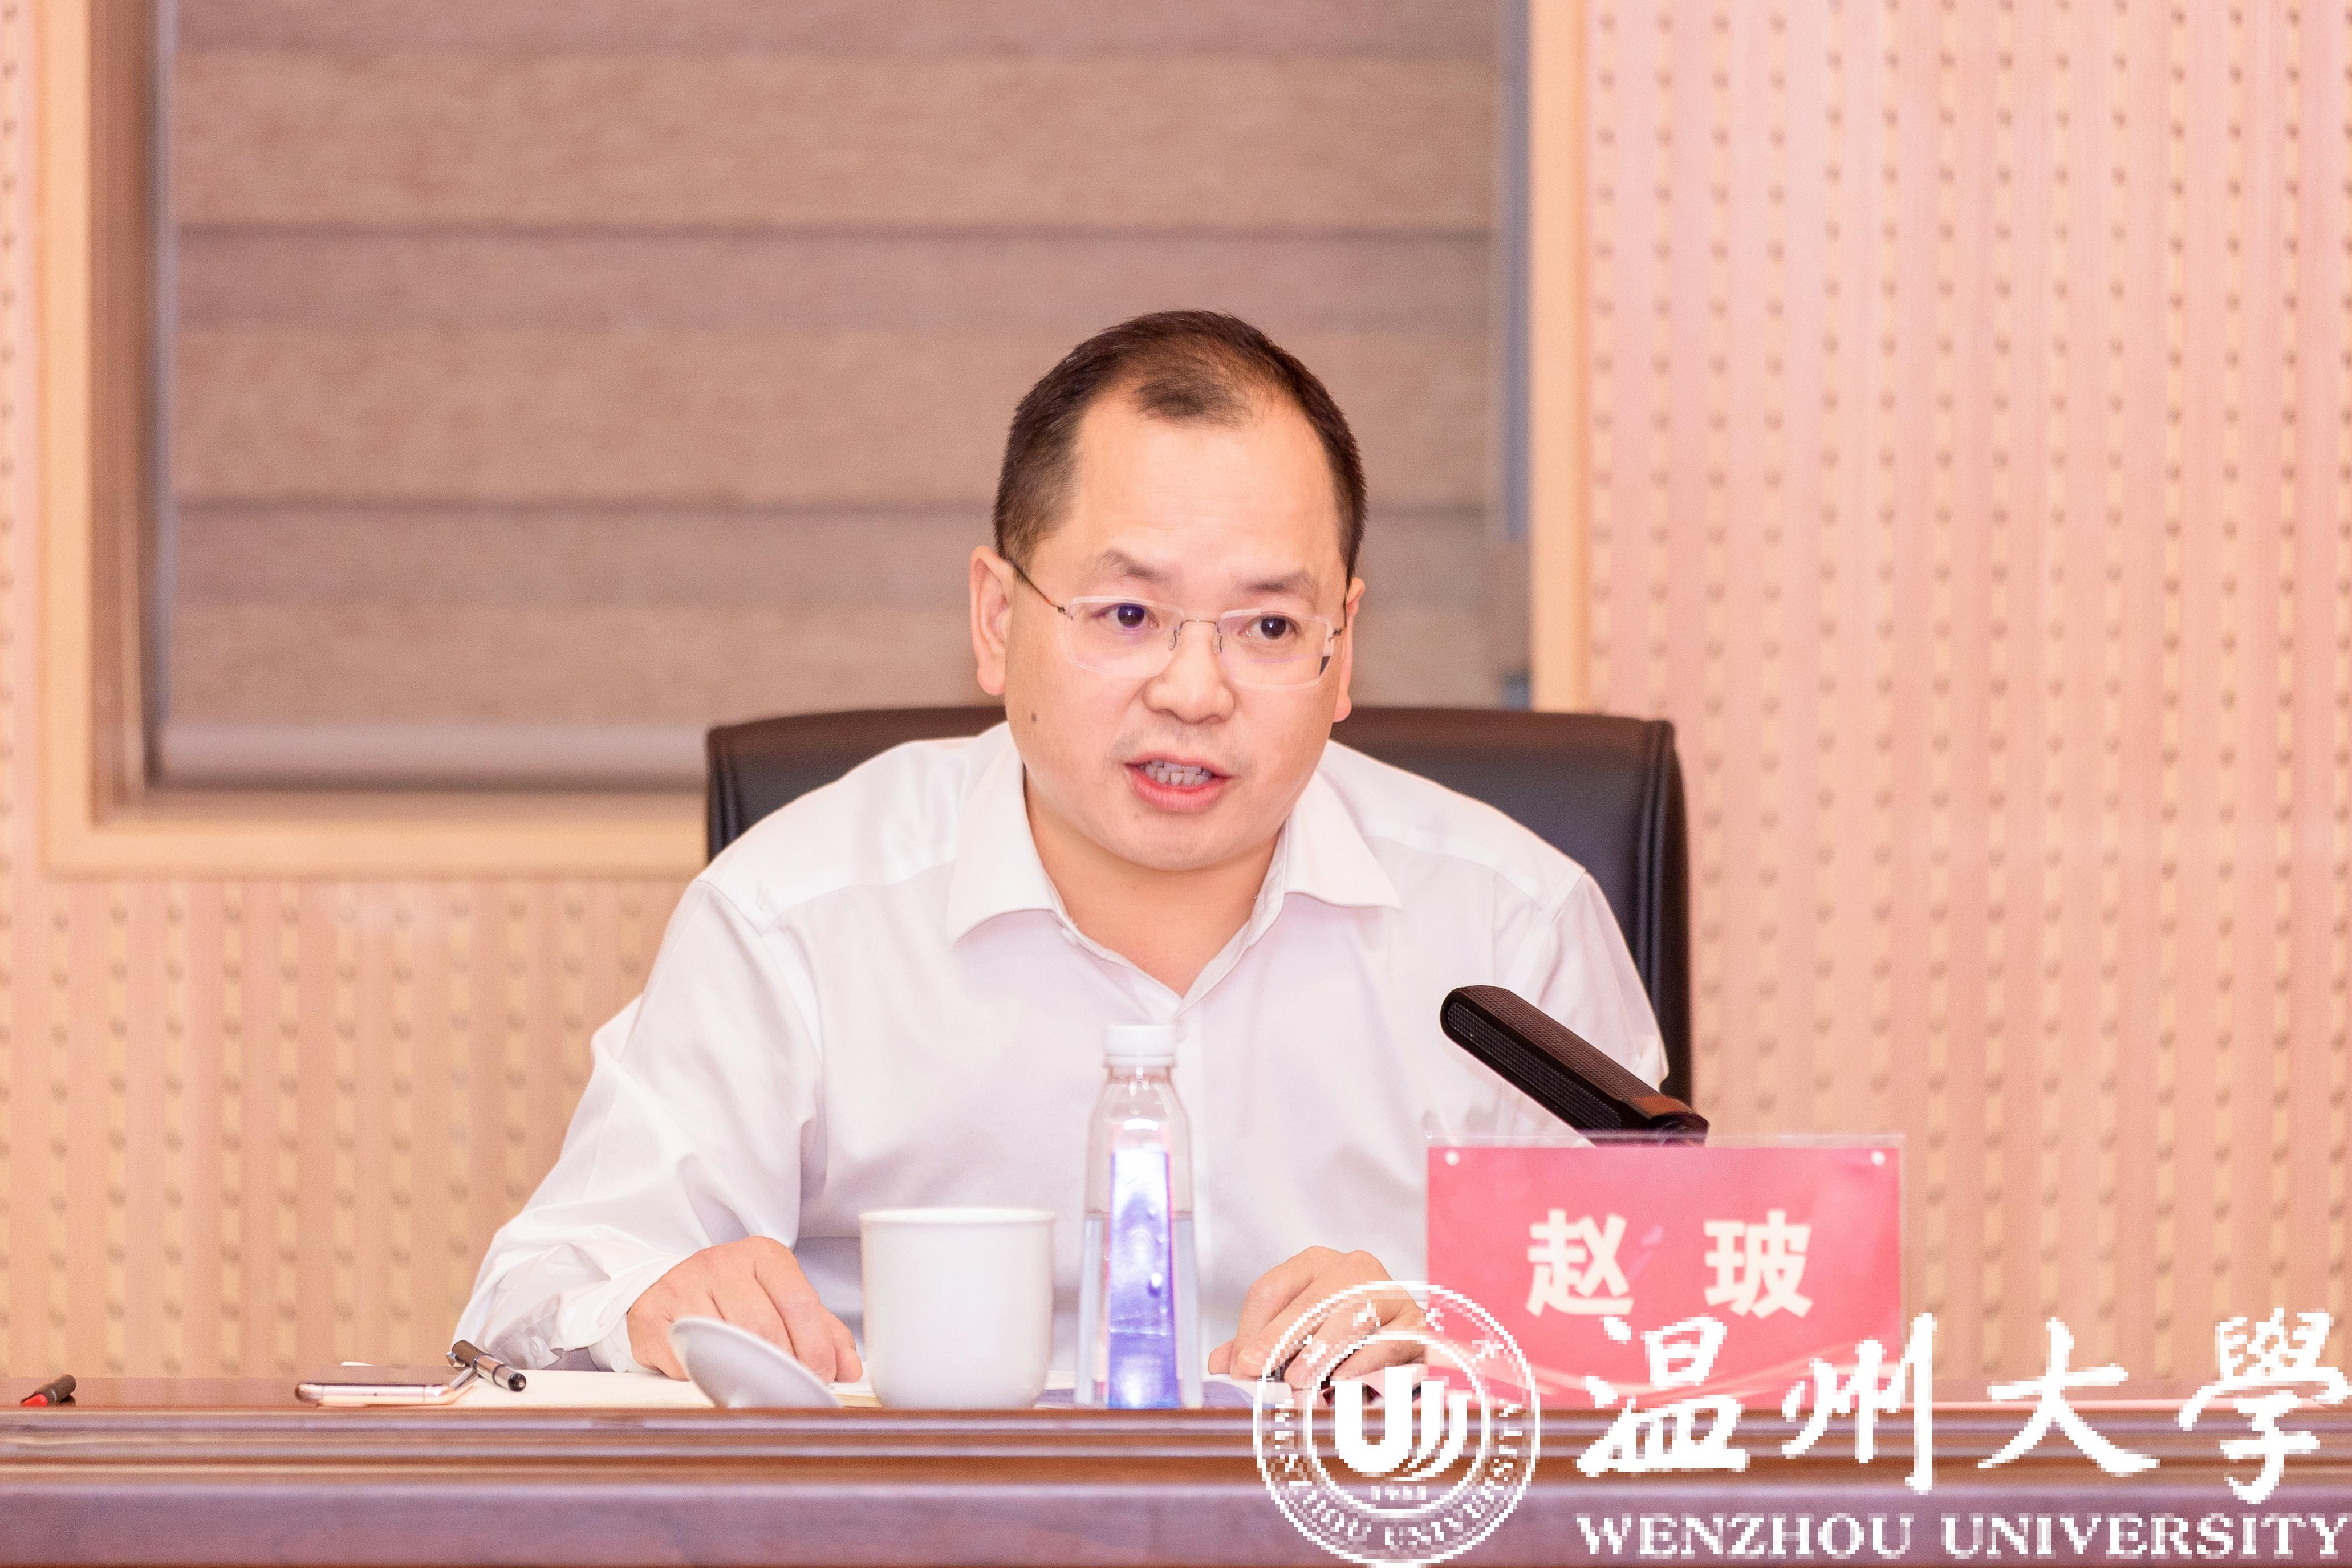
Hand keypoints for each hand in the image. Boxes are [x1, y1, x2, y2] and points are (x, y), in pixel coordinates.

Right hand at [625, 1237, 861, 1382]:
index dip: (815, 1348)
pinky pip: (683, 1359)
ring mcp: (681, 1285)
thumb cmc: (735, 1297)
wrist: (670, 1286)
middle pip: (763, 1328)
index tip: (823, 1377)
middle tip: (791, 1391)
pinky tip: (710, 1378)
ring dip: (744, 1377)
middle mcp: (721, 1262)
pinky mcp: (650, 1314)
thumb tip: (850, 1368)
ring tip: (755, 1388)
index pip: (799, 1303)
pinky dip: (701, 1378)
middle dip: (784, 1368)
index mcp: (763, 1255)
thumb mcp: (781, 1301)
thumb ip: (820, 1330)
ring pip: (725, 1344)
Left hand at [1207, 1247, 1424, 1392]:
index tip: (1240, 1367)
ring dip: (1320, 1350)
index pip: (1272, 1289)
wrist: (1405, 1340)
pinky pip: (1390, 1340)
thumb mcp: (1296, 1335)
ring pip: (1350, 1315)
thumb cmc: (1341, 1338)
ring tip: (1298, 1379)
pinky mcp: (1417, 1324)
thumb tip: (1219, 1363)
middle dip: (1279, 1338)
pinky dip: (1366, 1361)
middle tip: (1256, 1370)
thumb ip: (1259, 1344)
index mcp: (1315, 1264)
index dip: (1252, 1330)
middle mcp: (1353, 1268)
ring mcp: (1389, 1292)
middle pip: (1308, 1300)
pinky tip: (1344, 1379)